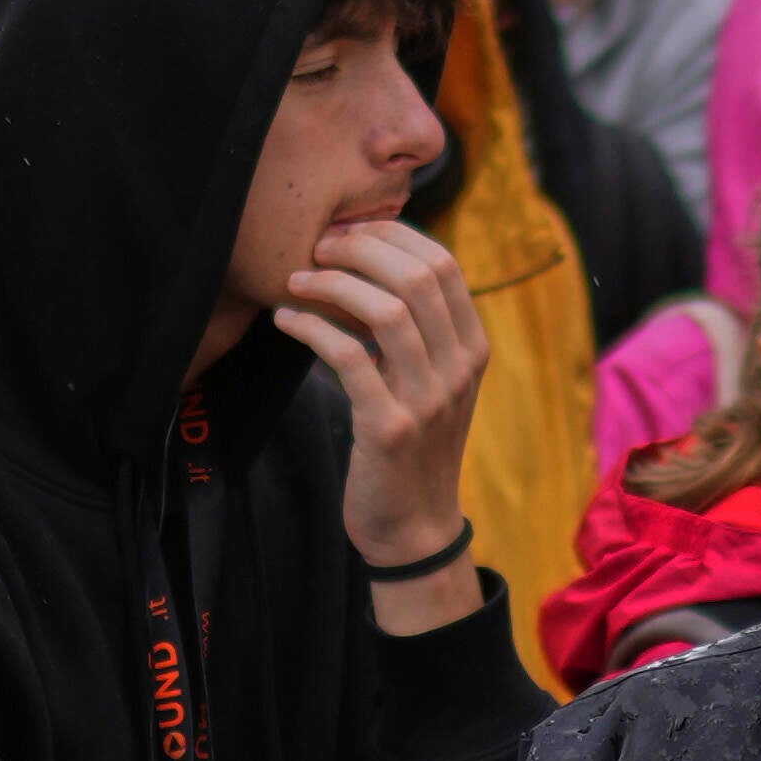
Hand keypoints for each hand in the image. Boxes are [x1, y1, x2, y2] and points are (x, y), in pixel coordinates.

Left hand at [271, 215, 491, 595]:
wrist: (414, 527)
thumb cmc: (413, 446)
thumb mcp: (432, 382)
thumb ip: (418, 331)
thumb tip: (369, 263)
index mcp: (473, 348)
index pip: (443, 264)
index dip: (392, 235)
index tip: (348, 232)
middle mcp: (459, 369)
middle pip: (417, 277)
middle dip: (359, 249)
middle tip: (318, 249)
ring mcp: (428, 399)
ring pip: (386, 311)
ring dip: (332, 284)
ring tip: (296, 281)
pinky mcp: (389, 428)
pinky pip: (349, 357)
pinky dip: (312, 328)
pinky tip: (287, 321)